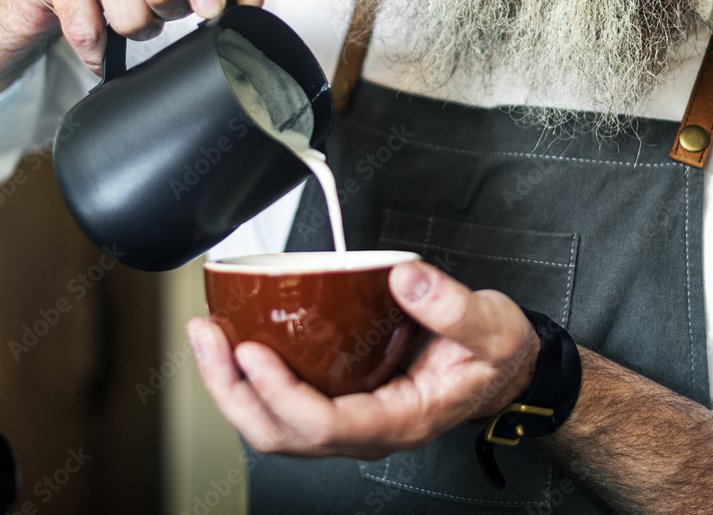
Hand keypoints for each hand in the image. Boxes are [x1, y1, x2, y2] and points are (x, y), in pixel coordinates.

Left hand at [187, 260, 539, 458]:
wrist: (505, 369)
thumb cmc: (495, 356)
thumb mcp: (491, 326)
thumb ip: (453, 305)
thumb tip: (404, 277)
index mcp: (401, 419)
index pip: (327, 426)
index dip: (282, 394)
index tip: (252, 352)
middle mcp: (369, 430)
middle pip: (283, 434)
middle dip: (234, 391)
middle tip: (207, 339)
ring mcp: (352, 419)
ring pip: (276, 425)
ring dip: (232, 385)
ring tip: (207, 338)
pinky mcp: (344, 398)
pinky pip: (285, 403)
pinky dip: (251, 377)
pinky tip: (236, 343)